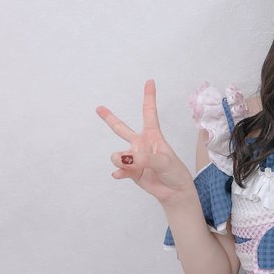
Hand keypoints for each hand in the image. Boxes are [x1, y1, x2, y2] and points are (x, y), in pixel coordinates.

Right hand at [96, 79, 194, 205]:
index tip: (150, 81)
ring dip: (122, 161)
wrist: (174, 192)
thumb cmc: (175, 172)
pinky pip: (119, 169)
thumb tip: (122, 157)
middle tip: (99, 108)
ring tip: (134, 166)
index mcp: (153, 136)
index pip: (149, 113)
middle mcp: (141, 144)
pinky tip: (119, 175)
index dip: (149, 97)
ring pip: (118, 155)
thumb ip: (143, 158)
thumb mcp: (163, 162)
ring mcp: (135, 158)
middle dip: (110, 118)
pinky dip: (120, 172)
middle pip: (122, 128)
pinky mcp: (131, 171)